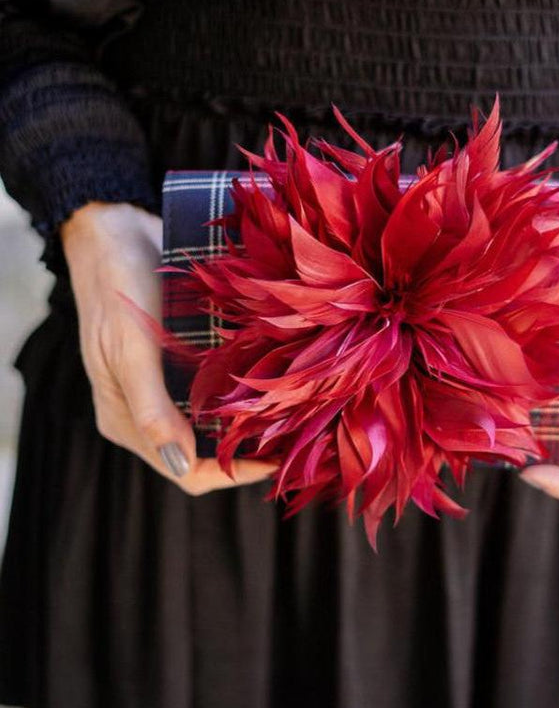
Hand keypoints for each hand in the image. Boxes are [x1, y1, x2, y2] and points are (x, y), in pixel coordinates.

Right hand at [61, 200, 279, 494]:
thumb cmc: (118, 289)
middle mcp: (148, 412)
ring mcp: (166, 387)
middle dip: (246, 453)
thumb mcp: (130, 351)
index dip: (231, 474)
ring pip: (214, 425)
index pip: (185, 472)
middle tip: (294, 438)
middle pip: (204, 453)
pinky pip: (216, 391)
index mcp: (127, 422)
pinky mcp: (181, 362)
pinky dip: (243, 395)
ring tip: (291, 417)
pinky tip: (273, 385)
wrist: (113, 233)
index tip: (275, 463)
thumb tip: (181, 463)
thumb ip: (152, 410)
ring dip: (249, 426)